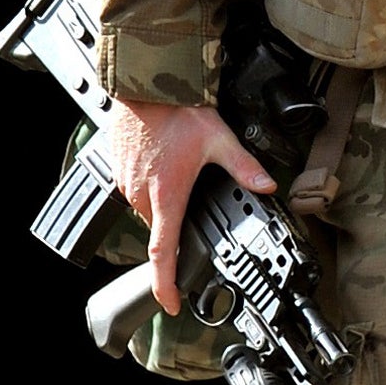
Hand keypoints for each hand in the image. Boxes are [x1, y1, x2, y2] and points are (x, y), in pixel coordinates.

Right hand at [108, 97, 276, 316]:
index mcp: (166, 195)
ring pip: (148, 206)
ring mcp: (127, 181)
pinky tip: (167, 163)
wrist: (143, 81)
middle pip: (160, 227)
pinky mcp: (119, 168)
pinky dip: (152, 184)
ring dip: (165, 200)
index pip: (163, 253)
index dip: (166, 284)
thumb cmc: (176, 109)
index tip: (171, 303)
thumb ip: (243, 166)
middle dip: (178, 225)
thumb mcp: (218, 137)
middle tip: (197, 208)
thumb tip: (267, 186)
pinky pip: (136, 188)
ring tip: (183, 177)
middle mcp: (142, 194)